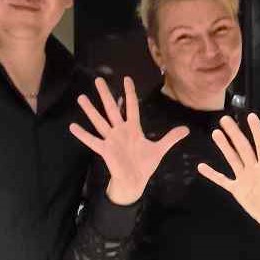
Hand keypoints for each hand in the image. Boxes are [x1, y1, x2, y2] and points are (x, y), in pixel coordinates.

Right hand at [69, 76, 186, 204]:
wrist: (135, 180)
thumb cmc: (144, 164)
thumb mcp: (160, 149)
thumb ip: (171, 138)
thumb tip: (187, 130)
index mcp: (133, 128)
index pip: (132, 107)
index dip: (130, 93)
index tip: (126, 78)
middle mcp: (120, 131)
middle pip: (112, 109)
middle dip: (106, 95)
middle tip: (98, 80)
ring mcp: (111, 139)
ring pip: (100, 121)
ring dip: (91, 110)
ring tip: (81, 97)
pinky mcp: (105, 150)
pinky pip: (93, 141)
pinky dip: (83, 135)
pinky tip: (73, 126)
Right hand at [197, 113, 259, 225]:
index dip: (256, 131)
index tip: (251, 116)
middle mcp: (254, 169)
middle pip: (243, 148)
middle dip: (234, 133)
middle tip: (225, 119)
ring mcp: (244, 179)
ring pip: (233, 159)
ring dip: (224, 146)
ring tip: (216, 133)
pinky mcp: (237, 190)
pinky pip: (223, 180)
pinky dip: (213, 174)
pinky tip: (202, 167)